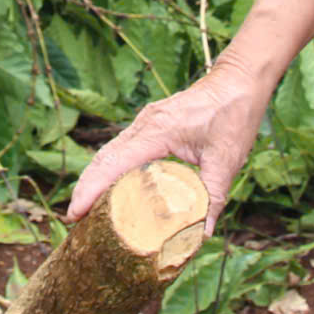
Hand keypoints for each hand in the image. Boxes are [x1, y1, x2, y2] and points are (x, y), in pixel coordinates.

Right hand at [65, 62, 272, 234]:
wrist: (238, 81)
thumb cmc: (234, 114)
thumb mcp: (227, 159)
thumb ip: (213, 196)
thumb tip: (202, 232)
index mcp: (158, 131)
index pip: (114, 163)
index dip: (92, 189)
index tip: (75, 213)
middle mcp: (145, 124)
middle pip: (103, 158)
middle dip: (85, 188)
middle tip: (74, 220)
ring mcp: (145, 122)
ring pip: (110, 152)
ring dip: (95, 179)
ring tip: (86, 210)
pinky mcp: (151, 124)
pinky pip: (122, 148)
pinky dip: (110, 169)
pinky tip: (112, 188)